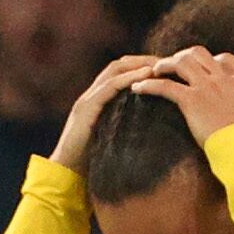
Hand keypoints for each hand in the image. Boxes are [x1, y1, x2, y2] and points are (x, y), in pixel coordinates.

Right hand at [50, 53, 170, 171]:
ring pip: (114, 70)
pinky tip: (147, 76)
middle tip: (167, 62)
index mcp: (99, 100)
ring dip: (139, 64)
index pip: (121, 71)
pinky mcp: (86, 107)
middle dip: (144, 60)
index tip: (166, 68)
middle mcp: (92, 94)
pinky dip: (129, 78)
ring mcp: (87, 99)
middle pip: (119, 65)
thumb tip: (156, 130)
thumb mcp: (117, 140)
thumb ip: (130, 129)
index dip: (143, 65)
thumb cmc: (93, 163)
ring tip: (160, 66)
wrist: (66, 174)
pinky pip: (109, 86)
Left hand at [133, 46, 233, 143]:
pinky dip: (148, 85)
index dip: (210, 60)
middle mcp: (223, 80)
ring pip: (181, 62)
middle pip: (199, 54)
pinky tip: (137, 89)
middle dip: (182, 56)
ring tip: (152, 71)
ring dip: (164, 64)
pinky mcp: (192, 101)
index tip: (202, 68)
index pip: (225, 59)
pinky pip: (165, 86)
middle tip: (172, 66)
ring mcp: (207, 88)